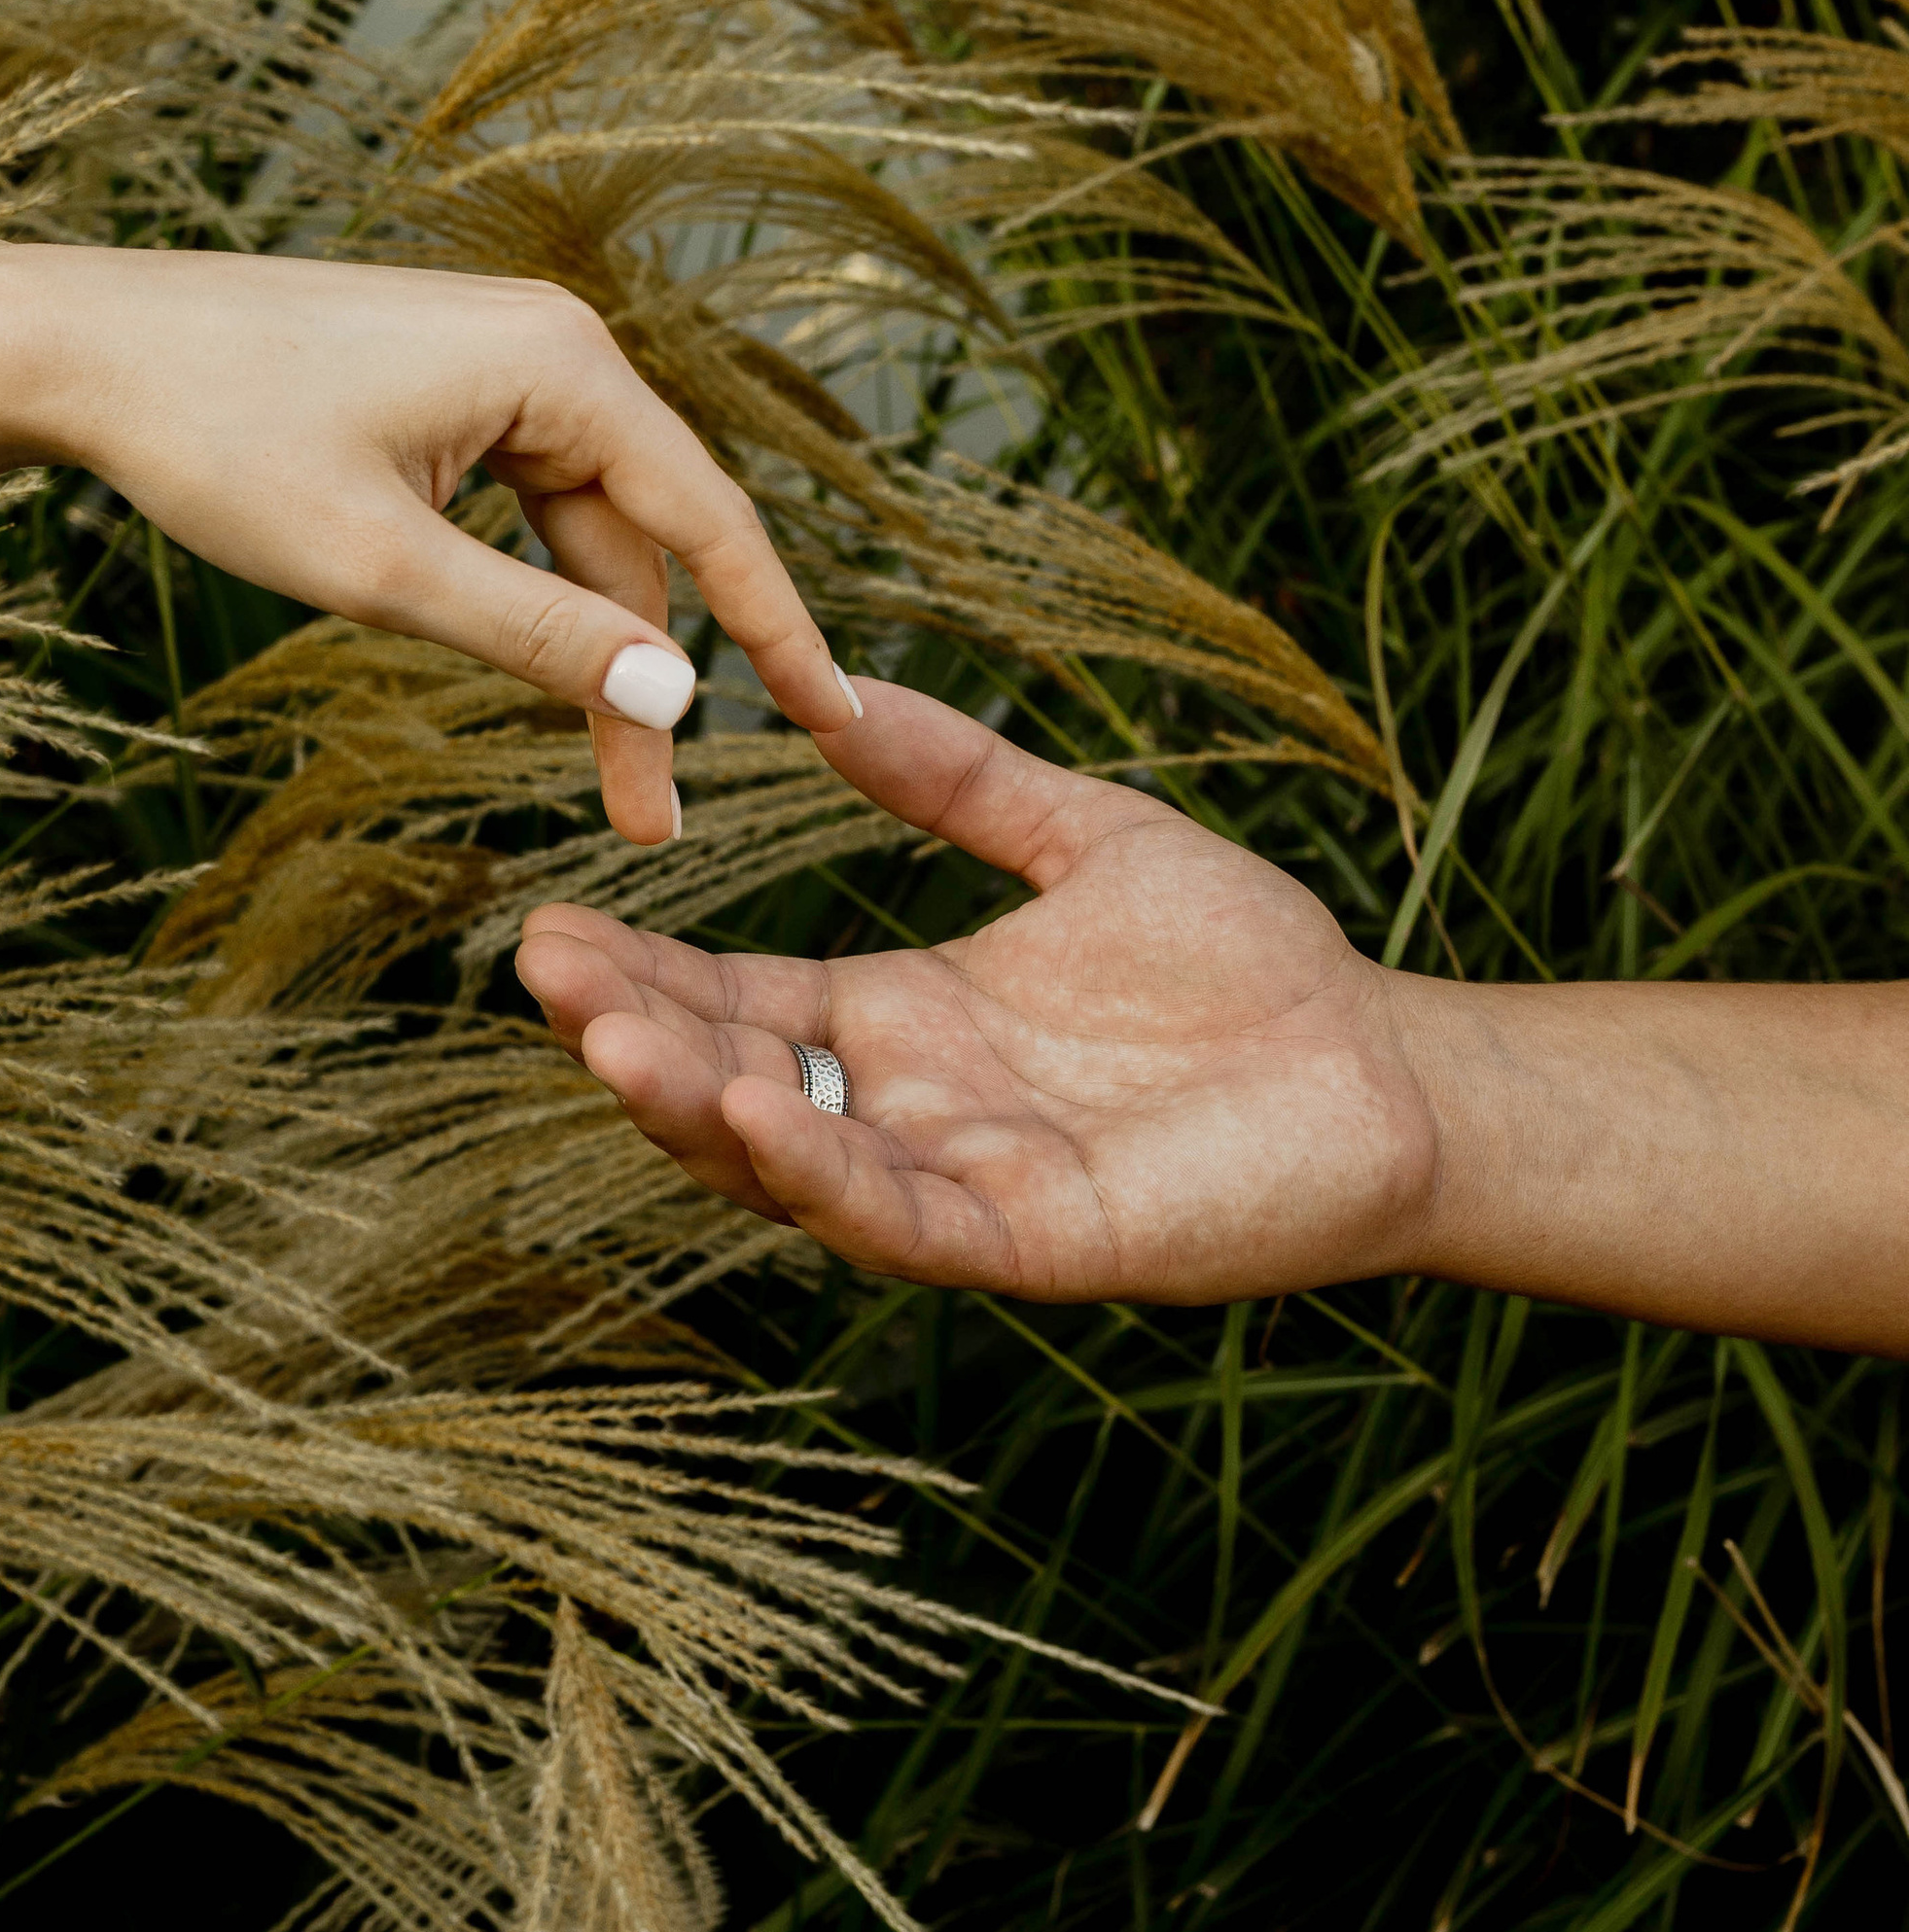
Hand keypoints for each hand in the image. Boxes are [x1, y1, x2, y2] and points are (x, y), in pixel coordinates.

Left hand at [0, 242, 856, 825]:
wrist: (76, 349)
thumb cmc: (217, 443)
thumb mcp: (382, 568)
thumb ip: (536, 635)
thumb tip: (674, 699)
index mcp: (563, 367)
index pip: (712, 521)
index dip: (782, 633)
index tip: (844, 724)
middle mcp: (555, 345)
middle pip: (644, 542)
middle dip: (650, 682)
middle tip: (648, 825)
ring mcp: (500, 362)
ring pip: (581, 536)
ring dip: (583, 649)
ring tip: (593, 780)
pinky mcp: (448, 386)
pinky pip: (524, 509)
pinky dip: (528, 595)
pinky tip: (518, 671)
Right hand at [516, 678, 1437, 1300]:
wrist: (1386, 1061)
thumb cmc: (1249, 962)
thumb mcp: (1083, 836)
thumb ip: (957, 776)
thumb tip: (830, 691)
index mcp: (903, 1017)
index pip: (736, 1001)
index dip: (643, 974)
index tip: (547, 926)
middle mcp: (909, 1108)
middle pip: (733, 1081)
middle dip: (634, 1036)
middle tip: (545, 975)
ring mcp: (961, 1182)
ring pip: (792, 1162)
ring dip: (696, 1110)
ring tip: (611, 1044)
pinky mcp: (1033, 1241)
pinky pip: (903, 1217)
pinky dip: (822, 1172)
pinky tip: (761, 1106)